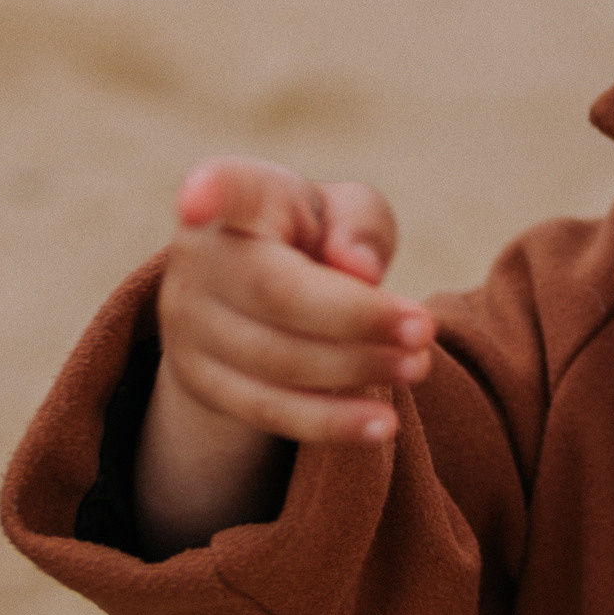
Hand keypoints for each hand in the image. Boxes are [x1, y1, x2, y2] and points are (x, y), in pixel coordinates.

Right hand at [158, 158, 432, 443]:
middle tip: (425, 329)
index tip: (196, 201)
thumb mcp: (348, 211)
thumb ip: (359, 224)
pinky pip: (268, 411)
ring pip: (276, 360)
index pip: (223, 188)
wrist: (267, 296)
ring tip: (417, 367)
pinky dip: (331, 422)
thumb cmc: (320, 236)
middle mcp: (198, 257)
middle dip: (356, 317)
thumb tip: (359, 271)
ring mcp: (188, 324)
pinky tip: (381, 426)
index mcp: (239, 195)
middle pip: (276, 292)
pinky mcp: (199, 382)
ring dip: (356, 369)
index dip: (208, 193)